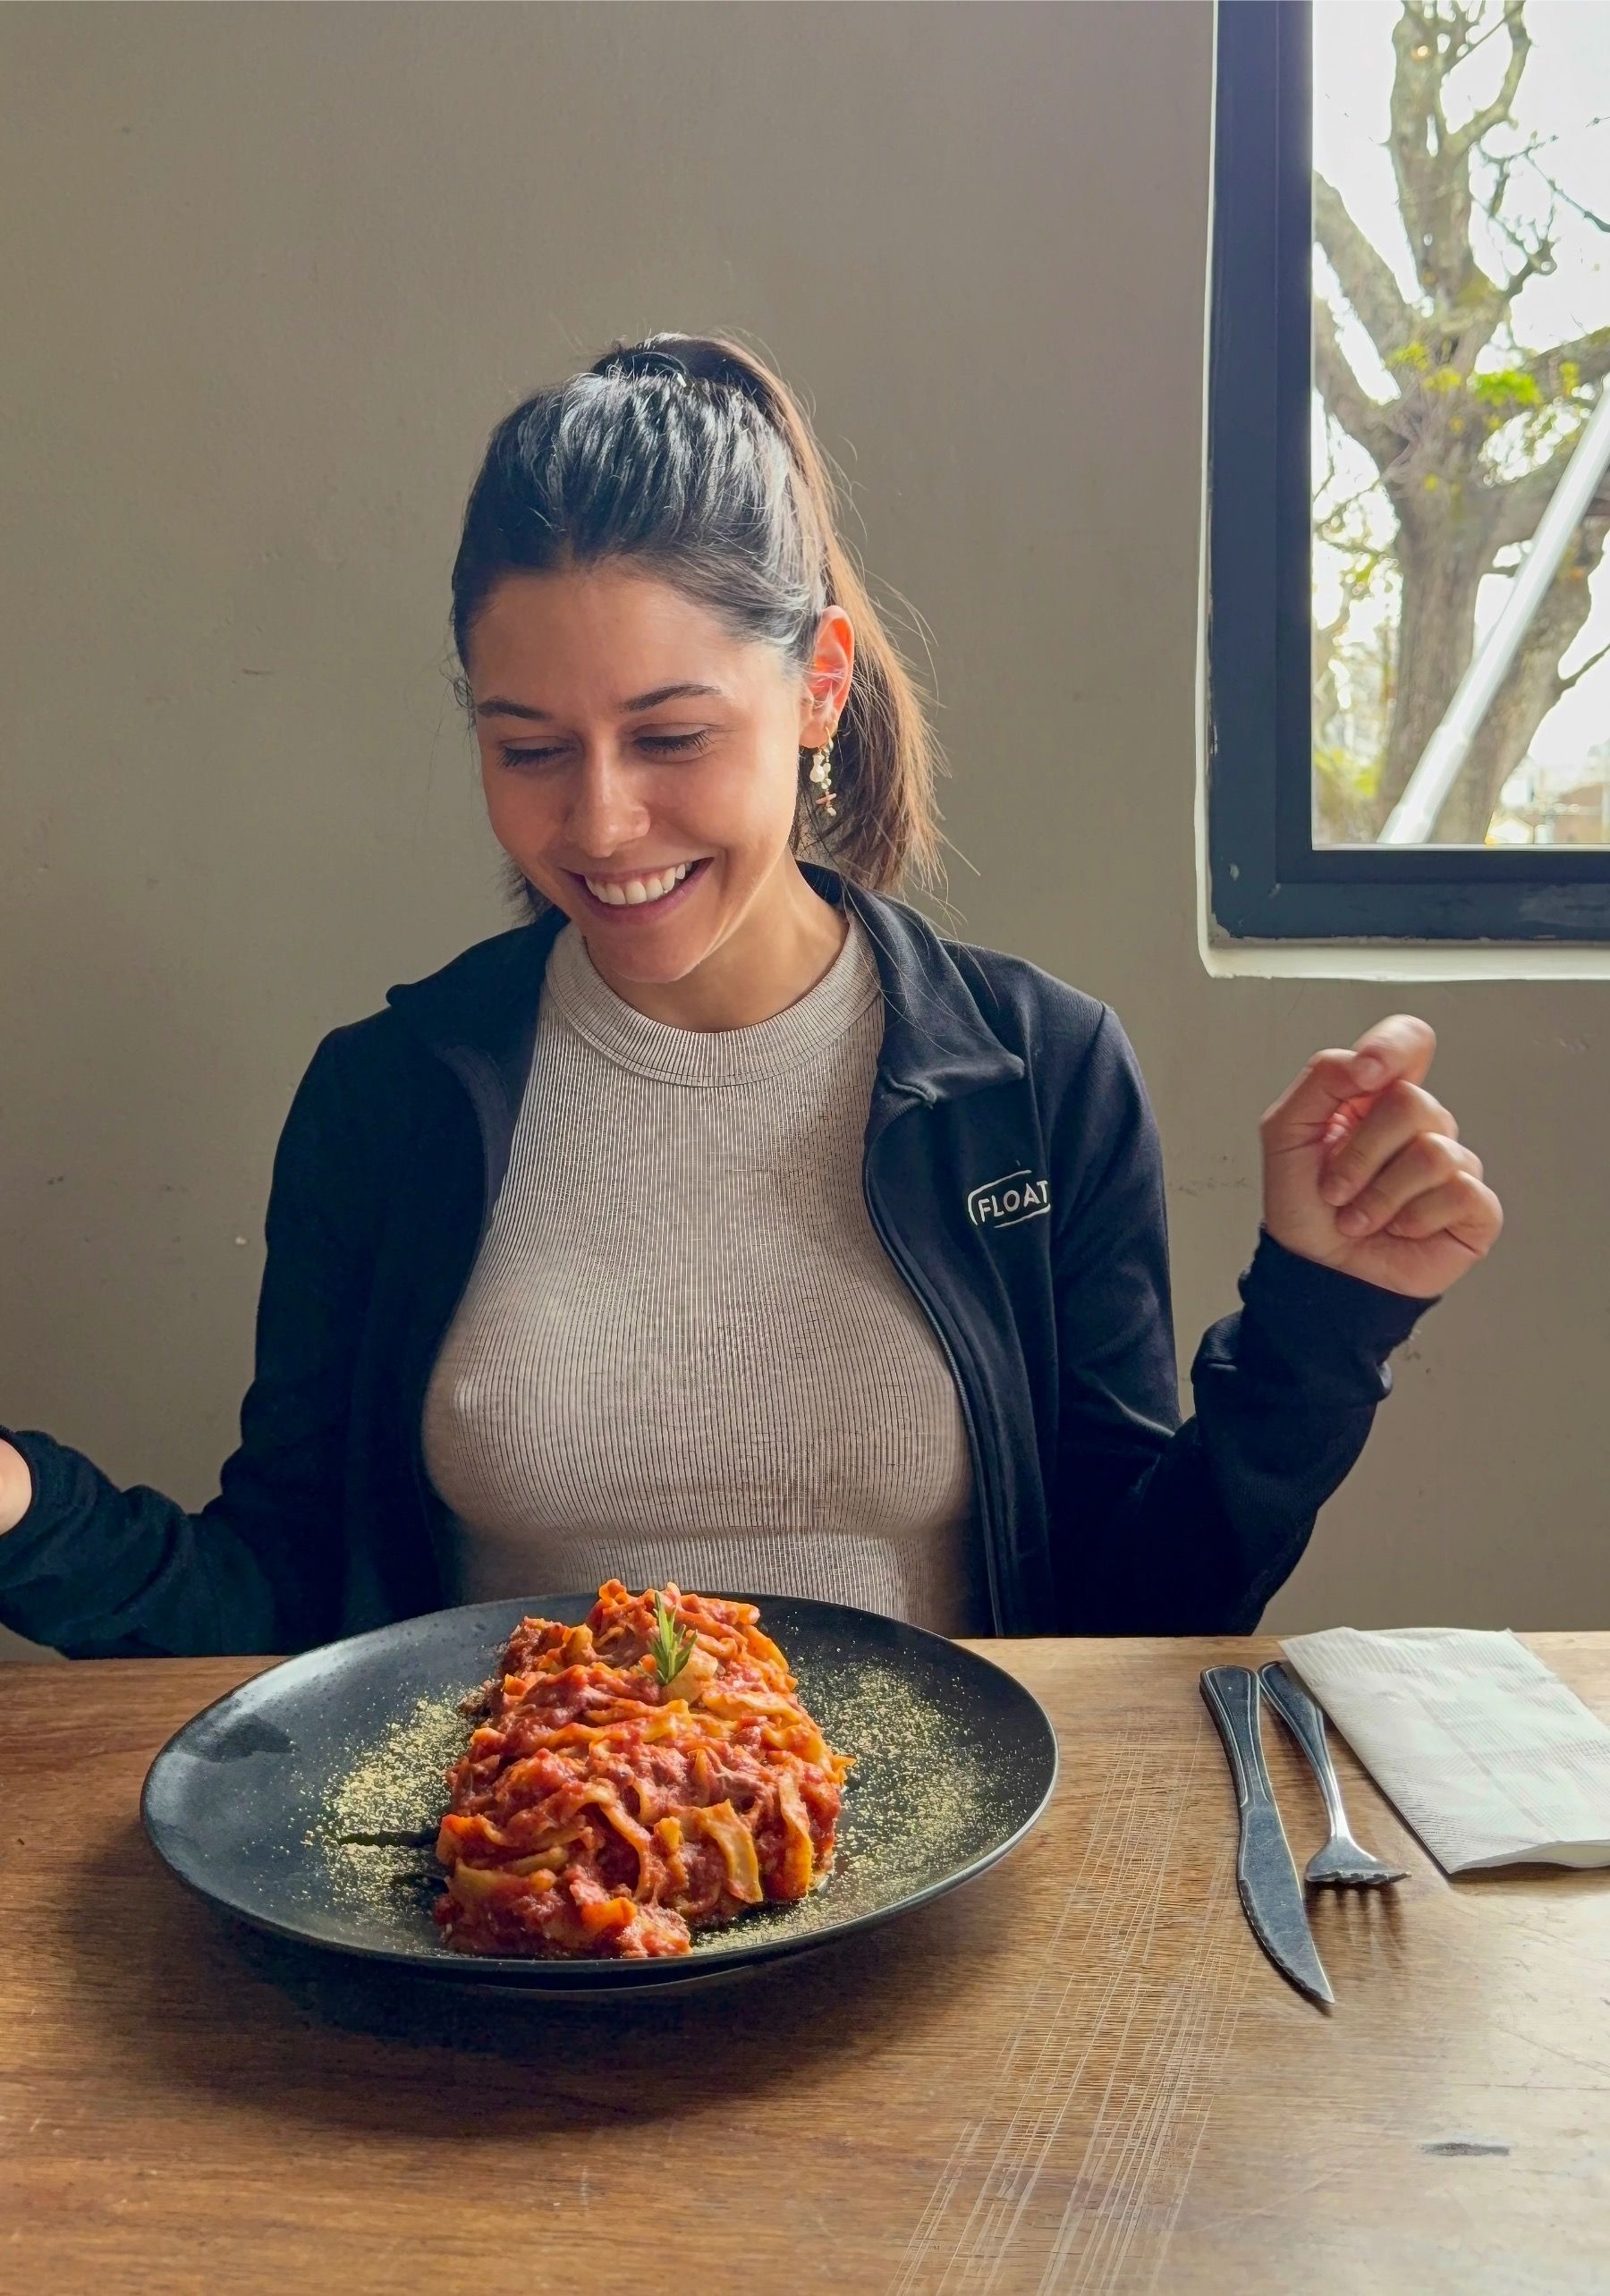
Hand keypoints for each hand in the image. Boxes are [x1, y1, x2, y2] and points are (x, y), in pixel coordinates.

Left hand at [1260, 1015, 1501, 1298]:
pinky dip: (1413, 1219)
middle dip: (1361, 1154)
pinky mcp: (1474, 1208)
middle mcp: (1420, 1125)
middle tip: (1335, 1189)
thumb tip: (1372, 1064)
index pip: (1409, 1041)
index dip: (1395, 1047)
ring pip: (1433, 1153)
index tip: (1366, 1076)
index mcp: (1377, 1097)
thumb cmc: (1303, 1205)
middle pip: (1413, 1102)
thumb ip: (1322, 1078)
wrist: (1315, 1272)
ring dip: (1379, 1196)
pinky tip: (1398, 1231)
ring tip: (1358, 1218)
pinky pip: (1460, 1193)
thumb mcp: (1286, 1131)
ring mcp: (1452, 1164)